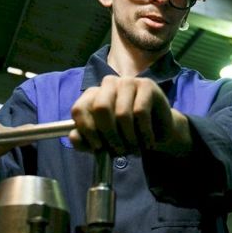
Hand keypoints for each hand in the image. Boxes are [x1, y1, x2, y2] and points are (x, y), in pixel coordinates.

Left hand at [69, 75, 191, 155]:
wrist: (157, 134)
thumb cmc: (127, 136)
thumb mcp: (103, 143)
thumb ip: (85, 141)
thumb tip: (74, 137)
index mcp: (92, 95)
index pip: (79, 109)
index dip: (86, 130)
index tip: (97, 147)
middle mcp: (108, 84)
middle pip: (100, 108)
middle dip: (110, 135)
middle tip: (119, 150)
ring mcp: (128, 82)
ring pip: (122, 113)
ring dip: (129, 138)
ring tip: (135, 148)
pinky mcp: (147, 85)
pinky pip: (141, 112)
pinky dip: (144, 133)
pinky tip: (148, 142)